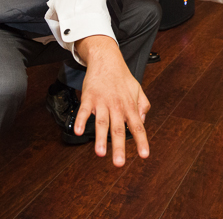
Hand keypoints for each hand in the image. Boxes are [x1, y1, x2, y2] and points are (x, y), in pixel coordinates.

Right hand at [74, 36, 150, 166]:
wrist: (106, 59)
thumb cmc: (122, 76)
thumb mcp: (138, 90)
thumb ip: (143, 106)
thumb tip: (142, 122)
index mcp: (130, 106)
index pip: (138, 126)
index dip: (141, 141)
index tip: (144, 155)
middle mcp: (117, 106)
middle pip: (118, 129)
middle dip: (118, 147)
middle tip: (119, 163)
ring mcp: (102, 102)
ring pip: (102, 123)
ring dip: (100, 138)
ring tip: (100, 153)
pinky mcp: (89, 98)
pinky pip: (84, 111)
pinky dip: (80, 121)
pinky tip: (77, 132)